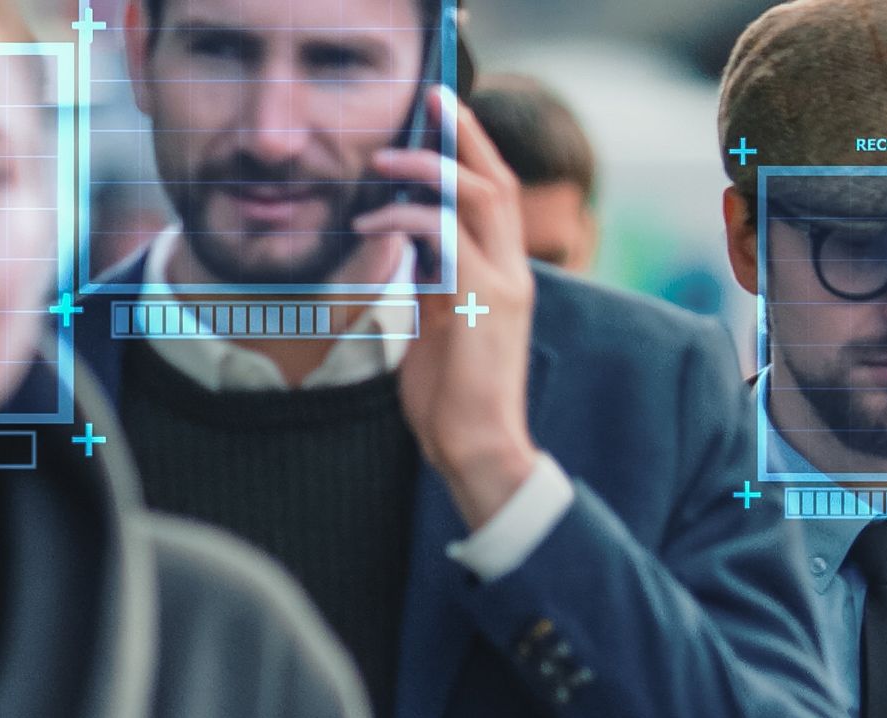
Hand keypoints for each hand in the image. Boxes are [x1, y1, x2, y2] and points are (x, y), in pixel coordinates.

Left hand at [354, 87, 542, 529]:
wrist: (476, 447)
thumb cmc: (450, 398)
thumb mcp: (438, 327)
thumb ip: (432, 284)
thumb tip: (404, 250)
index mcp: (504, 275)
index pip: (497, 196)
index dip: (473, 151)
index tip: (443, 117)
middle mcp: (512, 271)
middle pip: (497, 180)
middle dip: (463, 135)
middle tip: (430, 101)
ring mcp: (502, 283)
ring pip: (479, 197)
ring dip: (430, 169)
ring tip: (384, 162)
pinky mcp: (482, 301)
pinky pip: (449, 238)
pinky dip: (410, 220)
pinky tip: (375, 224)